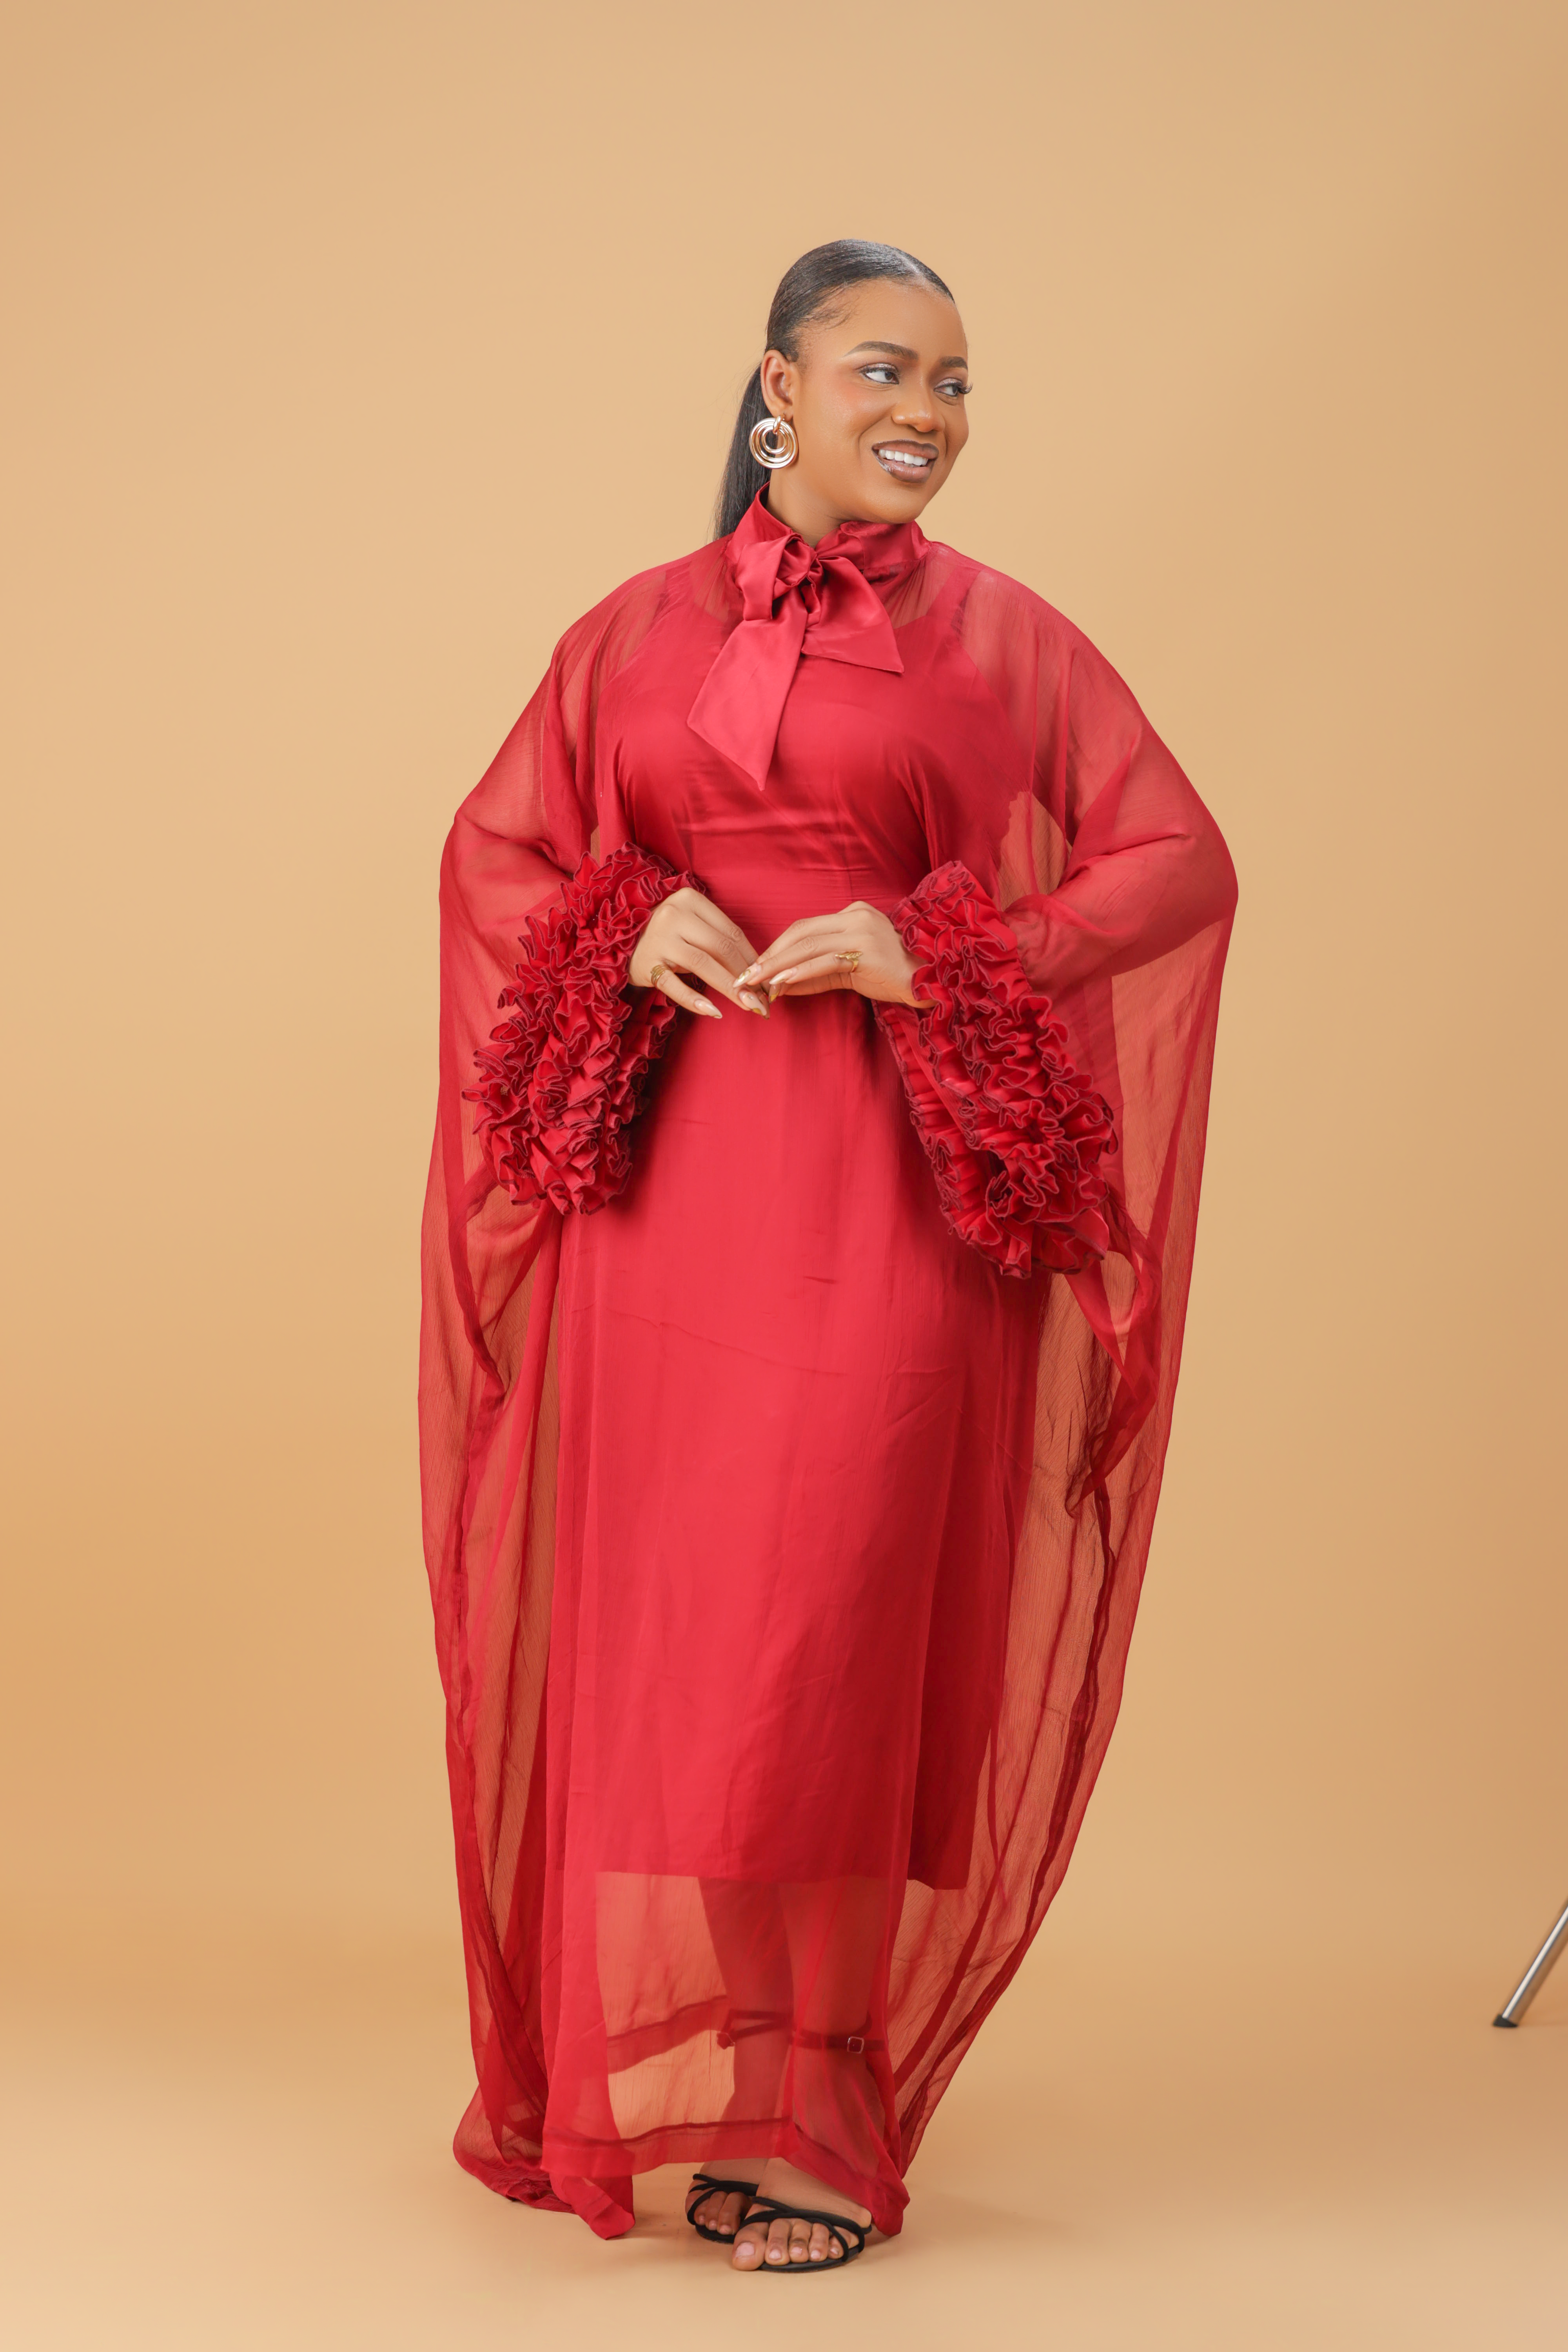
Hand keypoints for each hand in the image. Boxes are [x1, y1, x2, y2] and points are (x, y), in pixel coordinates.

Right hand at [628, 886, 767, 1017]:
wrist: (620, 940)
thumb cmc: (667, 934)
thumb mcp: (691, 924)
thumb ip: (718, 937)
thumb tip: (755, 968)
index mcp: (690, 900)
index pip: (731, 932)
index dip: (753, 958)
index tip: (766, 979)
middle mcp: (674, 915)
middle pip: (721, 948)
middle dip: (746, 976)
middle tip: (762, 999)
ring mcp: (659, 939)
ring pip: (703, 965)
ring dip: (729, 988)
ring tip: (748, 1006)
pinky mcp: (646, 964)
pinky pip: (675, 985)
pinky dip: (695, 1000)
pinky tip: (714, 1011)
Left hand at [737, 901, 924, 1006]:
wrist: (934, 980)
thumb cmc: (894, 976)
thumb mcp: (851, 972)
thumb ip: (816, 975)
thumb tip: (781, 987)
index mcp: (852, 914)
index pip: (804, 928)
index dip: (777, 947)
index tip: (755, 967)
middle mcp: (856, 916)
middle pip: (800, 932)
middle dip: (769, 955)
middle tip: (746, 976)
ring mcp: (862, 931)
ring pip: (807, 945)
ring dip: (777, 965)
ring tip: (756, 983)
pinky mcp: (867, 951)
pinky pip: (824, 961)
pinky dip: (799, 972)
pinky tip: (782, 984)